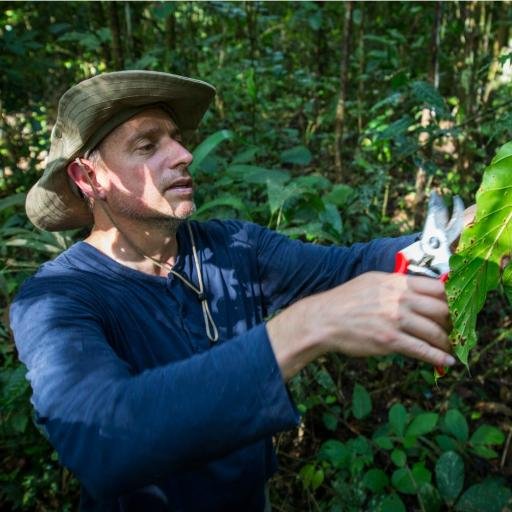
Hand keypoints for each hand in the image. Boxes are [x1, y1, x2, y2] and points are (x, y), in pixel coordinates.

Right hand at [267, 272, 454, 379]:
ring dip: (447, 342)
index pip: (438, 287)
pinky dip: (438, 357)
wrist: (325, 319)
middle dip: (453, 322)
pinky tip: (446, 362)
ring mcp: (396, 320)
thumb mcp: (372, 281)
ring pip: (435, 331)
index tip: (456, 307)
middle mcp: (400, 298)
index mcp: (397, 282)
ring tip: (451, 348)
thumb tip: (417, 290)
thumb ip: (396, 284)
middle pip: (442, 309)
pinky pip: (422, 350)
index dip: (452, 299)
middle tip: (455, 329)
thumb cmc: (346, 300)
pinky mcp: (390, 340)